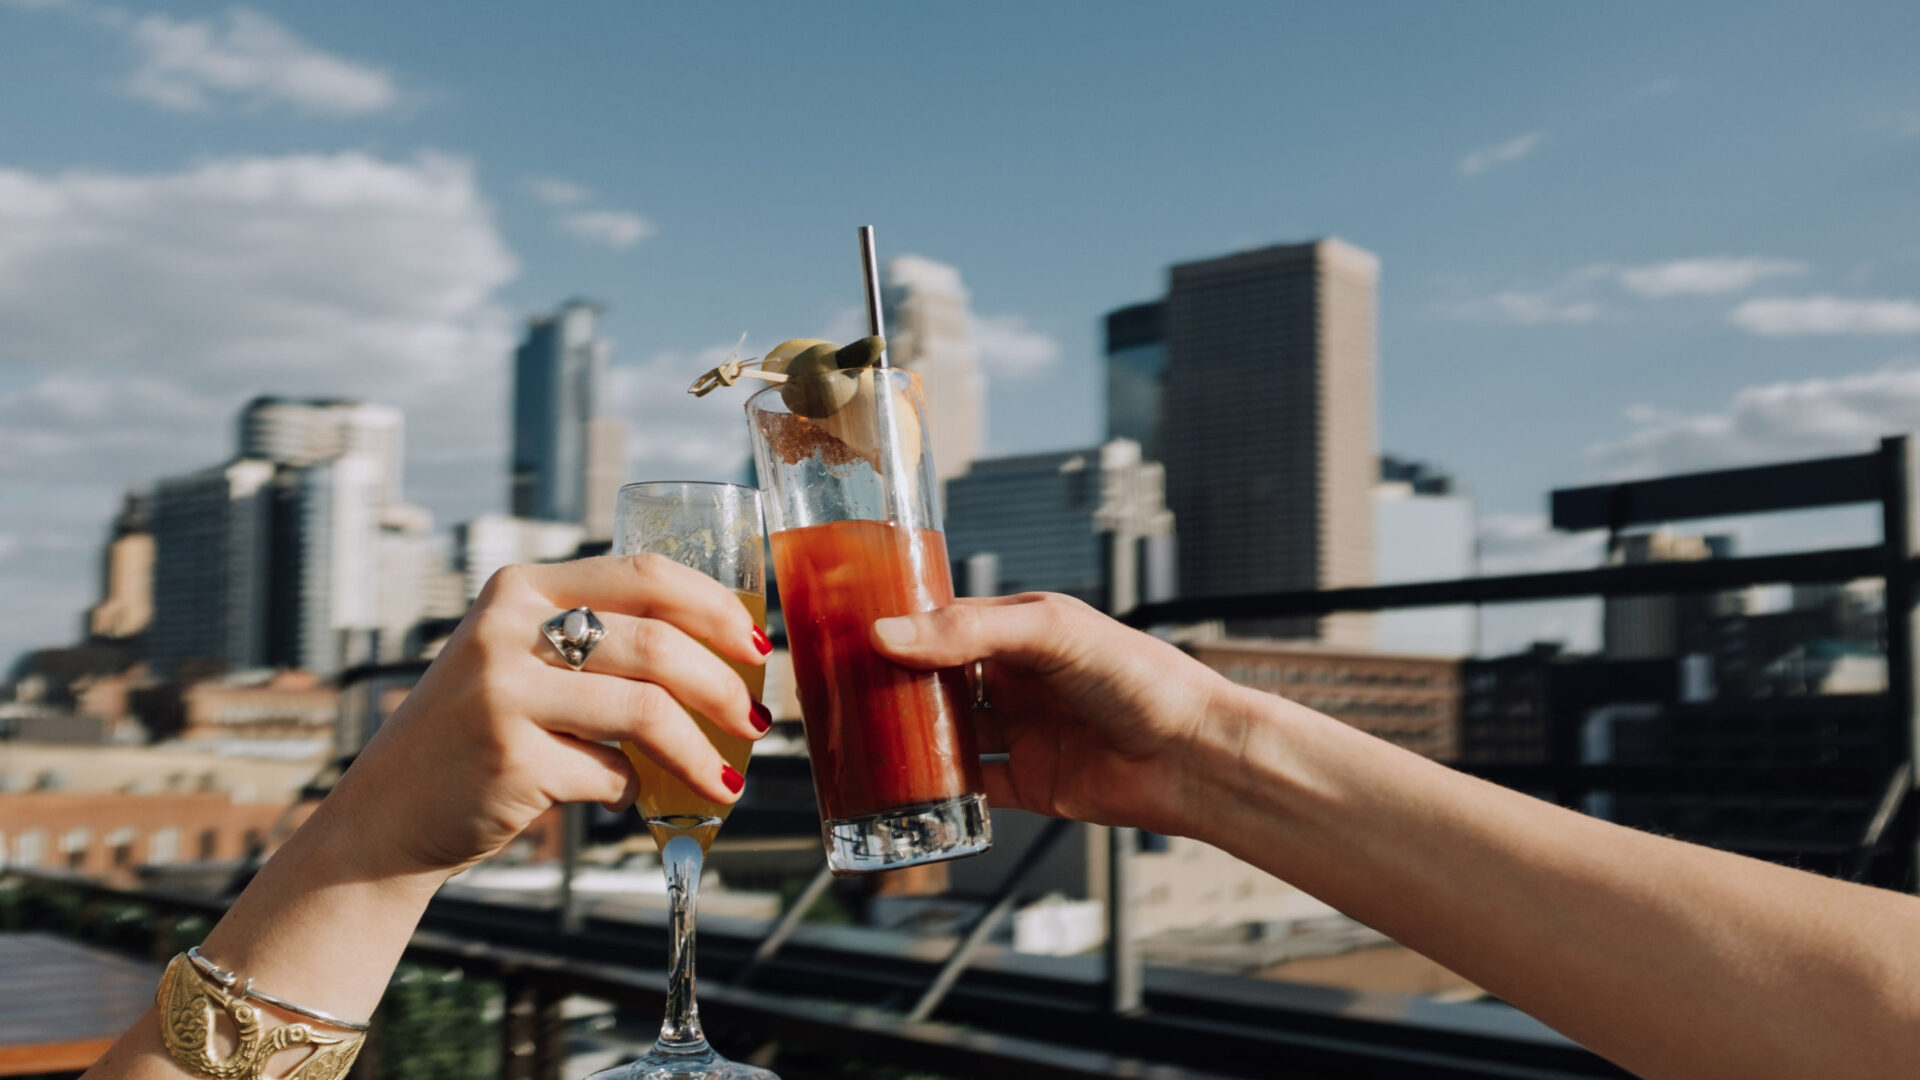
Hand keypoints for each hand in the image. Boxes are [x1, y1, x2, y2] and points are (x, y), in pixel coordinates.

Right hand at [327, 554, 769, 881]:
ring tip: (726, 780)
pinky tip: (630, 797)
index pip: (644, 573)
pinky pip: (612, 773)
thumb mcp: (518, 659)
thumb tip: (725, 659)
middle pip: (658, 643)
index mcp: (521, 589)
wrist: (386, 815)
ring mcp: (504, 694)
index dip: (714, 606)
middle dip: (724, 686)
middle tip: (756, 721)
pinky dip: (635, 791)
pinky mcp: (510, 759)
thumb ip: (594, 640)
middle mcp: (508, 630)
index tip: (756, 643)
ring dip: (701, 752)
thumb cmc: (478, 734)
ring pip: (646, 710)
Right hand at [871, 593, 1234, 836]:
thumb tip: (888, 636)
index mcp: (1022, 630)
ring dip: (908, 739)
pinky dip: (937, 791)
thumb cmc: (1140, 677)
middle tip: (838, 693)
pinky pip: (970, 789)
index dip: (900, 630)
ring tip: (856, 740)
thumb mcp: (1050, 632)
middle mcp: (1018, 680)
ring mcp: (1021, 732)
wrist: (1193, 755)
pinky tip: (903, 789)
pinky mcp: (1028, 783)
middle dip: (893, 688)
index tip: (847, 635)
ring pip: (947, 735)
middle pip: (938, 682)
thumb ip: (968, 631)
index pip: (945, 624)